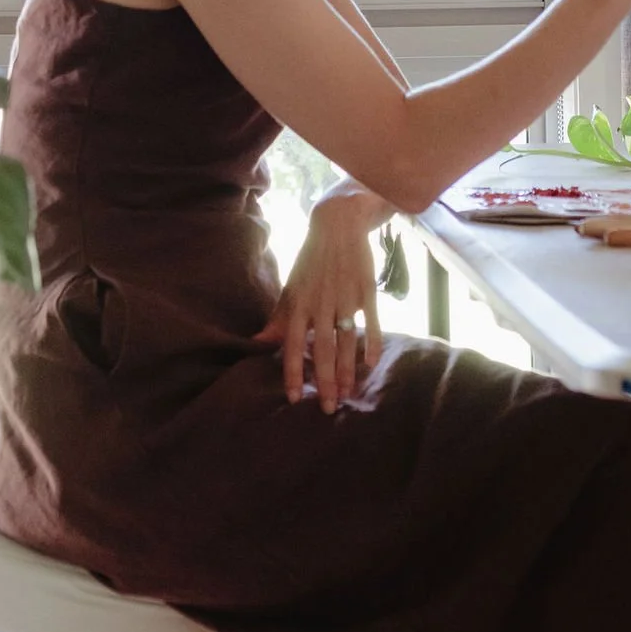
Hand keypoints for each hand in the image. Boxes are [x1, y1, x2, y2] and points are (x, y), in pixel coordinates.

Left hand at [269, 191, 384, 412]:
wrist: (338, 224)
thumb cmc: (311, 260)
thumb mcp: (291, 287)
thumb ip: (279, 318)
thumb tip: (259, 342)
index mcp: (299, 303)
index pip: (291, 344)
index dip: (291, 371)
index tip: (292, 397)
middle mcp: (320, 303)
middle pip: (321, 349)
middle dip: (323, 381)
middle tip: (326, 408)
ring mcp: (345, 297)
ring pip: (346, 340)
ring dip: (346, 369)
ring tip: (347, 393)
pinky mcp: (366, 290)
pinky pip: (371, 321)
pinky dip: (372, 343)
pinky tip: (371, 364)